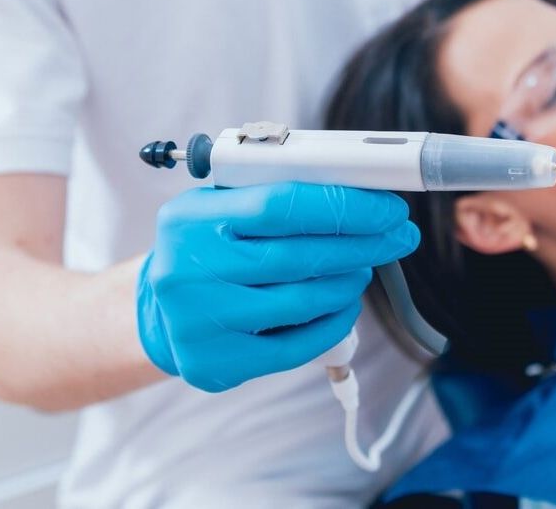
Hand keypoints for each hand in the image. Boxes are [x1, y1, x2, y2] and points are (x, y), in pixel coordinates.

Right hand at [137, 182, 419, 391]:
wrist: (158, 312)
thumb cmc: (205, 249)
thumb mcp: (220, 209)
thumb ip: (273, 195)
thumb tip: (358, 193)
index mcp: (191, 218)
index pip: (281, 204)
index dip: (343, 206)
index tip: (387, 208)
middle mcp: (188, 269)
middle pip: (298, 256)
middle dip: (362, 243)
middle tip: (397, 236)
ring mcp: (200, 321)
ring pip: (303, 301)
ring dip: (349, 281)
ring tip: (364, 267)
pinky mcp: (216, 363)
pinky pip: (296, 345)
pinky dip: (333, 322)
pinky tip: (345, 304)